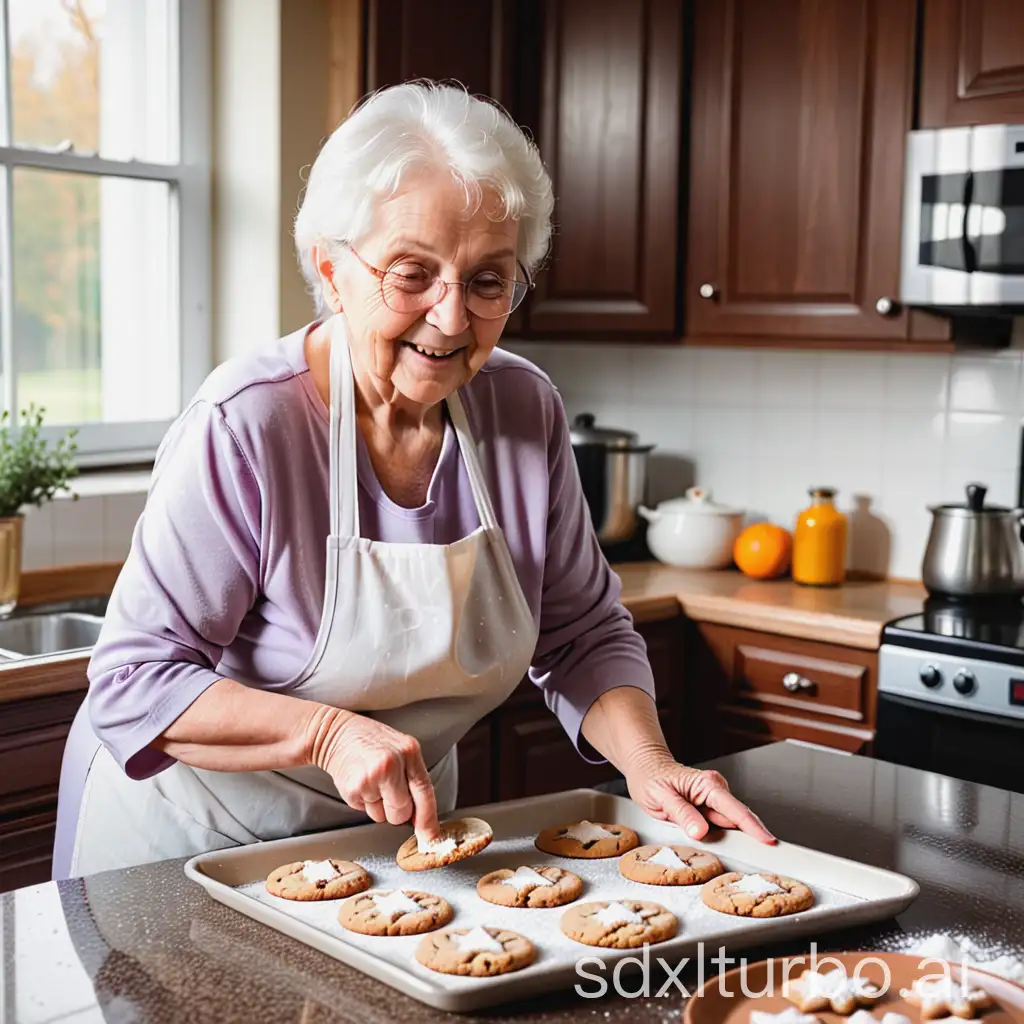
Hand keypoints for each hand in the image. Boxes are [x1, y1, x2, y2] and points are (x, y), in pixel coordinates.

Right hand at [305, 707, 440, 840]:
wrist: (333, 732)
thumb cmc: (368, 741)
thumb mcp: (398, 748)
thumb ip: (411, 776)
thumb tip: (420, 816)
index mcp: (409, 750)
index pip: (425, 792)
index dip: (428, 819)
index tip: (430, 838)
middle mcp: (393, 763)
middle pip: (403, 811)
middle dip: (395, 809)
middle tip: (384, 788)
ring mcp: (373, 776)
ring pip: (383, 816)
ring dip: (376, 805)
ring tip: (369, 780)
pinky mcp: (354, 787)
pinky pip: (364, 811)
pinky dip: (361, 801)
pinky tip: (358, 781)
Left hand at [624, 748, 775, 844]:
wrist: (644, 768)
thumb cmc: (651, 777)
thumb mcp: (661, 797)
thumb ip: (682, 814)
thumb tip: (700, 831)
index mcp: (707, 784)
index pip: (736, 810)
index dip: (753, 827)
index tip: (768, 841)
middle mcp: (715, 790)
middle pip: (737, 820)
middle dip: (745, 838)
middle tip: (757, 856)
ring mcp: (714, 800)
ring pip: (727, 826)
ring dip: (726, 839)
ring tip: (718, 845)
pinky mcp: (709, 809)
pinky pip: (718, 827)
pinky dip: (716, 836)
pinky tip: (706, 837)